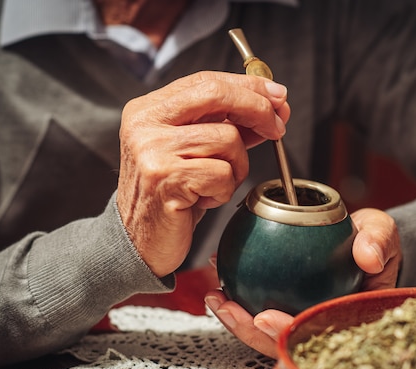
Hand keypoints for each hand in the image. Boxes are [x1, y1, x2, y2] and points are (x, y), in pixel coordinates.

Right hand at [116, 71, 289, 276]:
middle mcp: (145, 123)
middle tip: (277, 128)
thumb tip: (272, 105)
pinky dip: (224, 190)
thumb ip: (228, 124)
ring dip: (236, 166)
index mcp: (149, 109)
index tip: (277, 96)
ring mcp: (151, 149)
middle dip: (257, 109)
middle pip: (216, 95)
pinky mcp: (165, 178)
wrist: (138, 240)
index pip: (207, 81)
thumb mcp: (197, 152)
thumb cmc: (171, 195)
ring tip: (217, 184)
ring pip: (227, 139)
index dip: (248, 86)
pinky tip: (204, 199)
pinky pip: (222, 174)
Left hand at [205, 208, 400, 358]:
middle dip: (249, 331)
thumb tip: (369, 257)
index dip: (288, 333)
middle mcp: (322, 326)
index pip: (316, 335)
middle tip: (226, 305)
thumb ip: (378, 241)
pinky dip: (237, 300)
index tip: (264, 319)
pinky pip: (259, 311)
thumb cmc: (372, 241)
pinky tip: (220, 281)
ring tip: (215, 296)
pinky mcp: (286, 307)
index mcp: (347, 319)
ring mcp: (302, 319)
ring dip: (236, 319)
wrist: (363, 238)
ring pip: (265, 333)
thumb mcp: (381, 233)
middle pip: (282, 342)